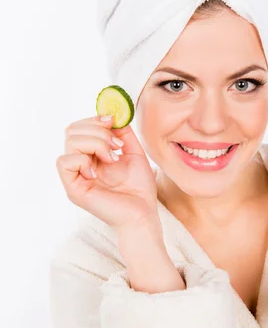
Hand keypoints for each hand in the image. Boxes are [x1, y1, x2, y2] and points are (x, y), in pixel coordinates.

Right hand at [56, 115, 160, 236]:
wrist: (143, 213)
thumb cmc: (139, 188)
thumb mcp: (133, 152)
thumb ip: (123, 133)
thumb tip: (114, 114)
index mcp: (91, 155)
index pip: (79, 128)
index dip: (93, 119)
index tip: (112, 120)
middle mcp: (80, 164)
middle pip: (72, 131)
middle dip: (97, 130)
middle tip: (116, 145)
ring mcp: (75, 176)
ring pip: (70, 142)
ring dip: (95, 143)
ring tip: (112, 157)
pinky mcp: (73, 189)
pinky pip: (64, 162)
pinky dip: (83, 160)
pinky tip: (98, 171)